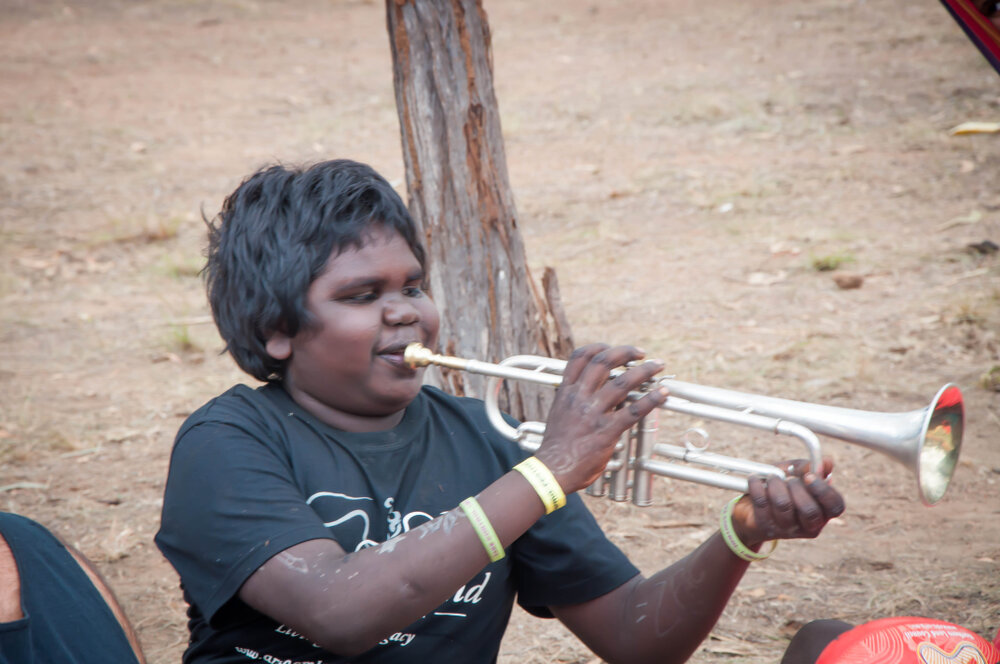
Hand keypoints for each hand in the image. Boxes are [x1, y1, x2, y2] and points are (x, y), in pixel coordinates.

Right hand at [535, 344, 666, 493]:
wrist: (551, 471)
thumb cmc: (556, 447)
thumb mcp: (560, 415)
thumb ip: (576, 400)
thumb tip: (599, 392)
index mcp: (566, 392)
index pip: (579, 357)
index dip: (598, 347)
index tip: (612, 348)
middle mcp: (579, 397)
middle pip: (603, 362)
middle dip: (625, 352)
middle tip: (641, 353)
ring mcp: (593, 413)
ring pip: (622, 382)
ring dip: (644, 371)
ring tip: (657, 366)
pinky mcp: (606, 431)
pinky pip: (634, 411)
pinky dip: (651, 400)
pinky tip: (662, 394)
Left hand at [731, 458, 844, 547]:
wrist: (750, 506)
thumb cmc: (780, 487)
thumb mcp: (795, 473)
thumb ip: (809, 467)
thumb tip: (827, 462)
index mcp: (823, 511)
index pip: (835, 506)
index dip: (823, 491)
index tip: (808, 476)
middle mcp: (809, 525)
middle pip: (810, 511)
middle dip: (796, 488)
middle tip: (788, 478)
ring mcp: (787, 530)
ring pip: (783, 505)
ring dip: (775, 483)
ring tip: (771, 477)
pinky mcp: (766, 528)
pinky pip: (762, 502)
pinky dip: (757, 485)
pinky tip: (754, 479)